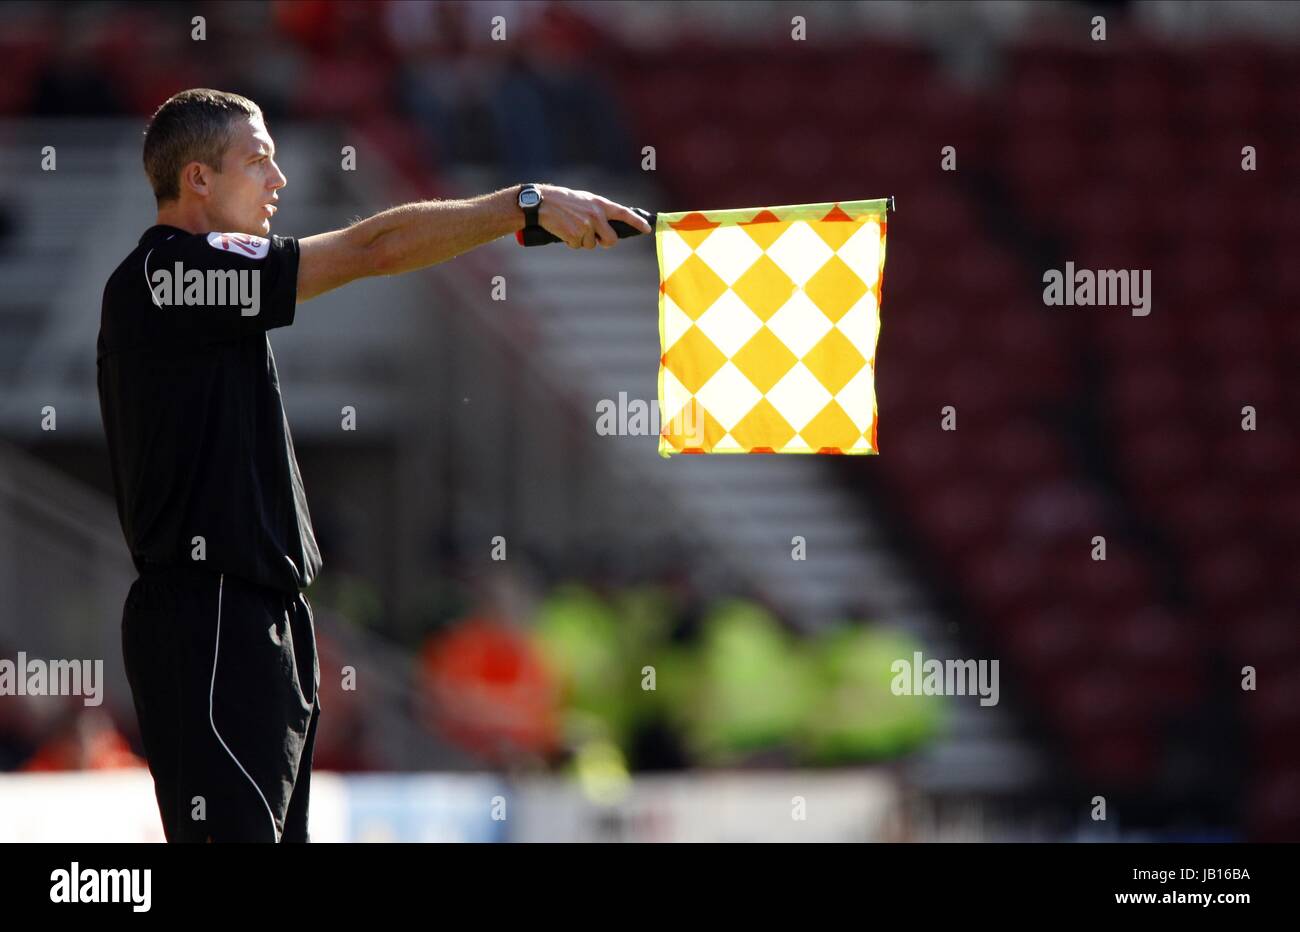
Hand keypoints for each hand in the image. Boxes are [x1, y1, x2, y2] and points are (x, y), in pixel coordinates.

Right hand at [535, 184, 652, 248]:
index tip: (647, 229)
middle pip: (611, 240)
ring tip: (571, 226)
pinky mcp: (574, 235)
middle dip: (604, 242)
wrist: (542, 202)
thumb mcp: (585, 200)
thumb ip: (598, 212)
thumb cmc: (563, 201)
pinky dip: (570, 242)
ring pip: (591, 245)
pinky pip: (577, 246)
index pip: (624, 213)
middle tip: (595, 238)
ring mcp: (586, 226)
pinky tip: (564, 230)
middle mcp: (596, 215)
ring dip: (582, 240)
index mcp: (600, 204)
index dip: (637, 222)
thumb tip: (609, 229)